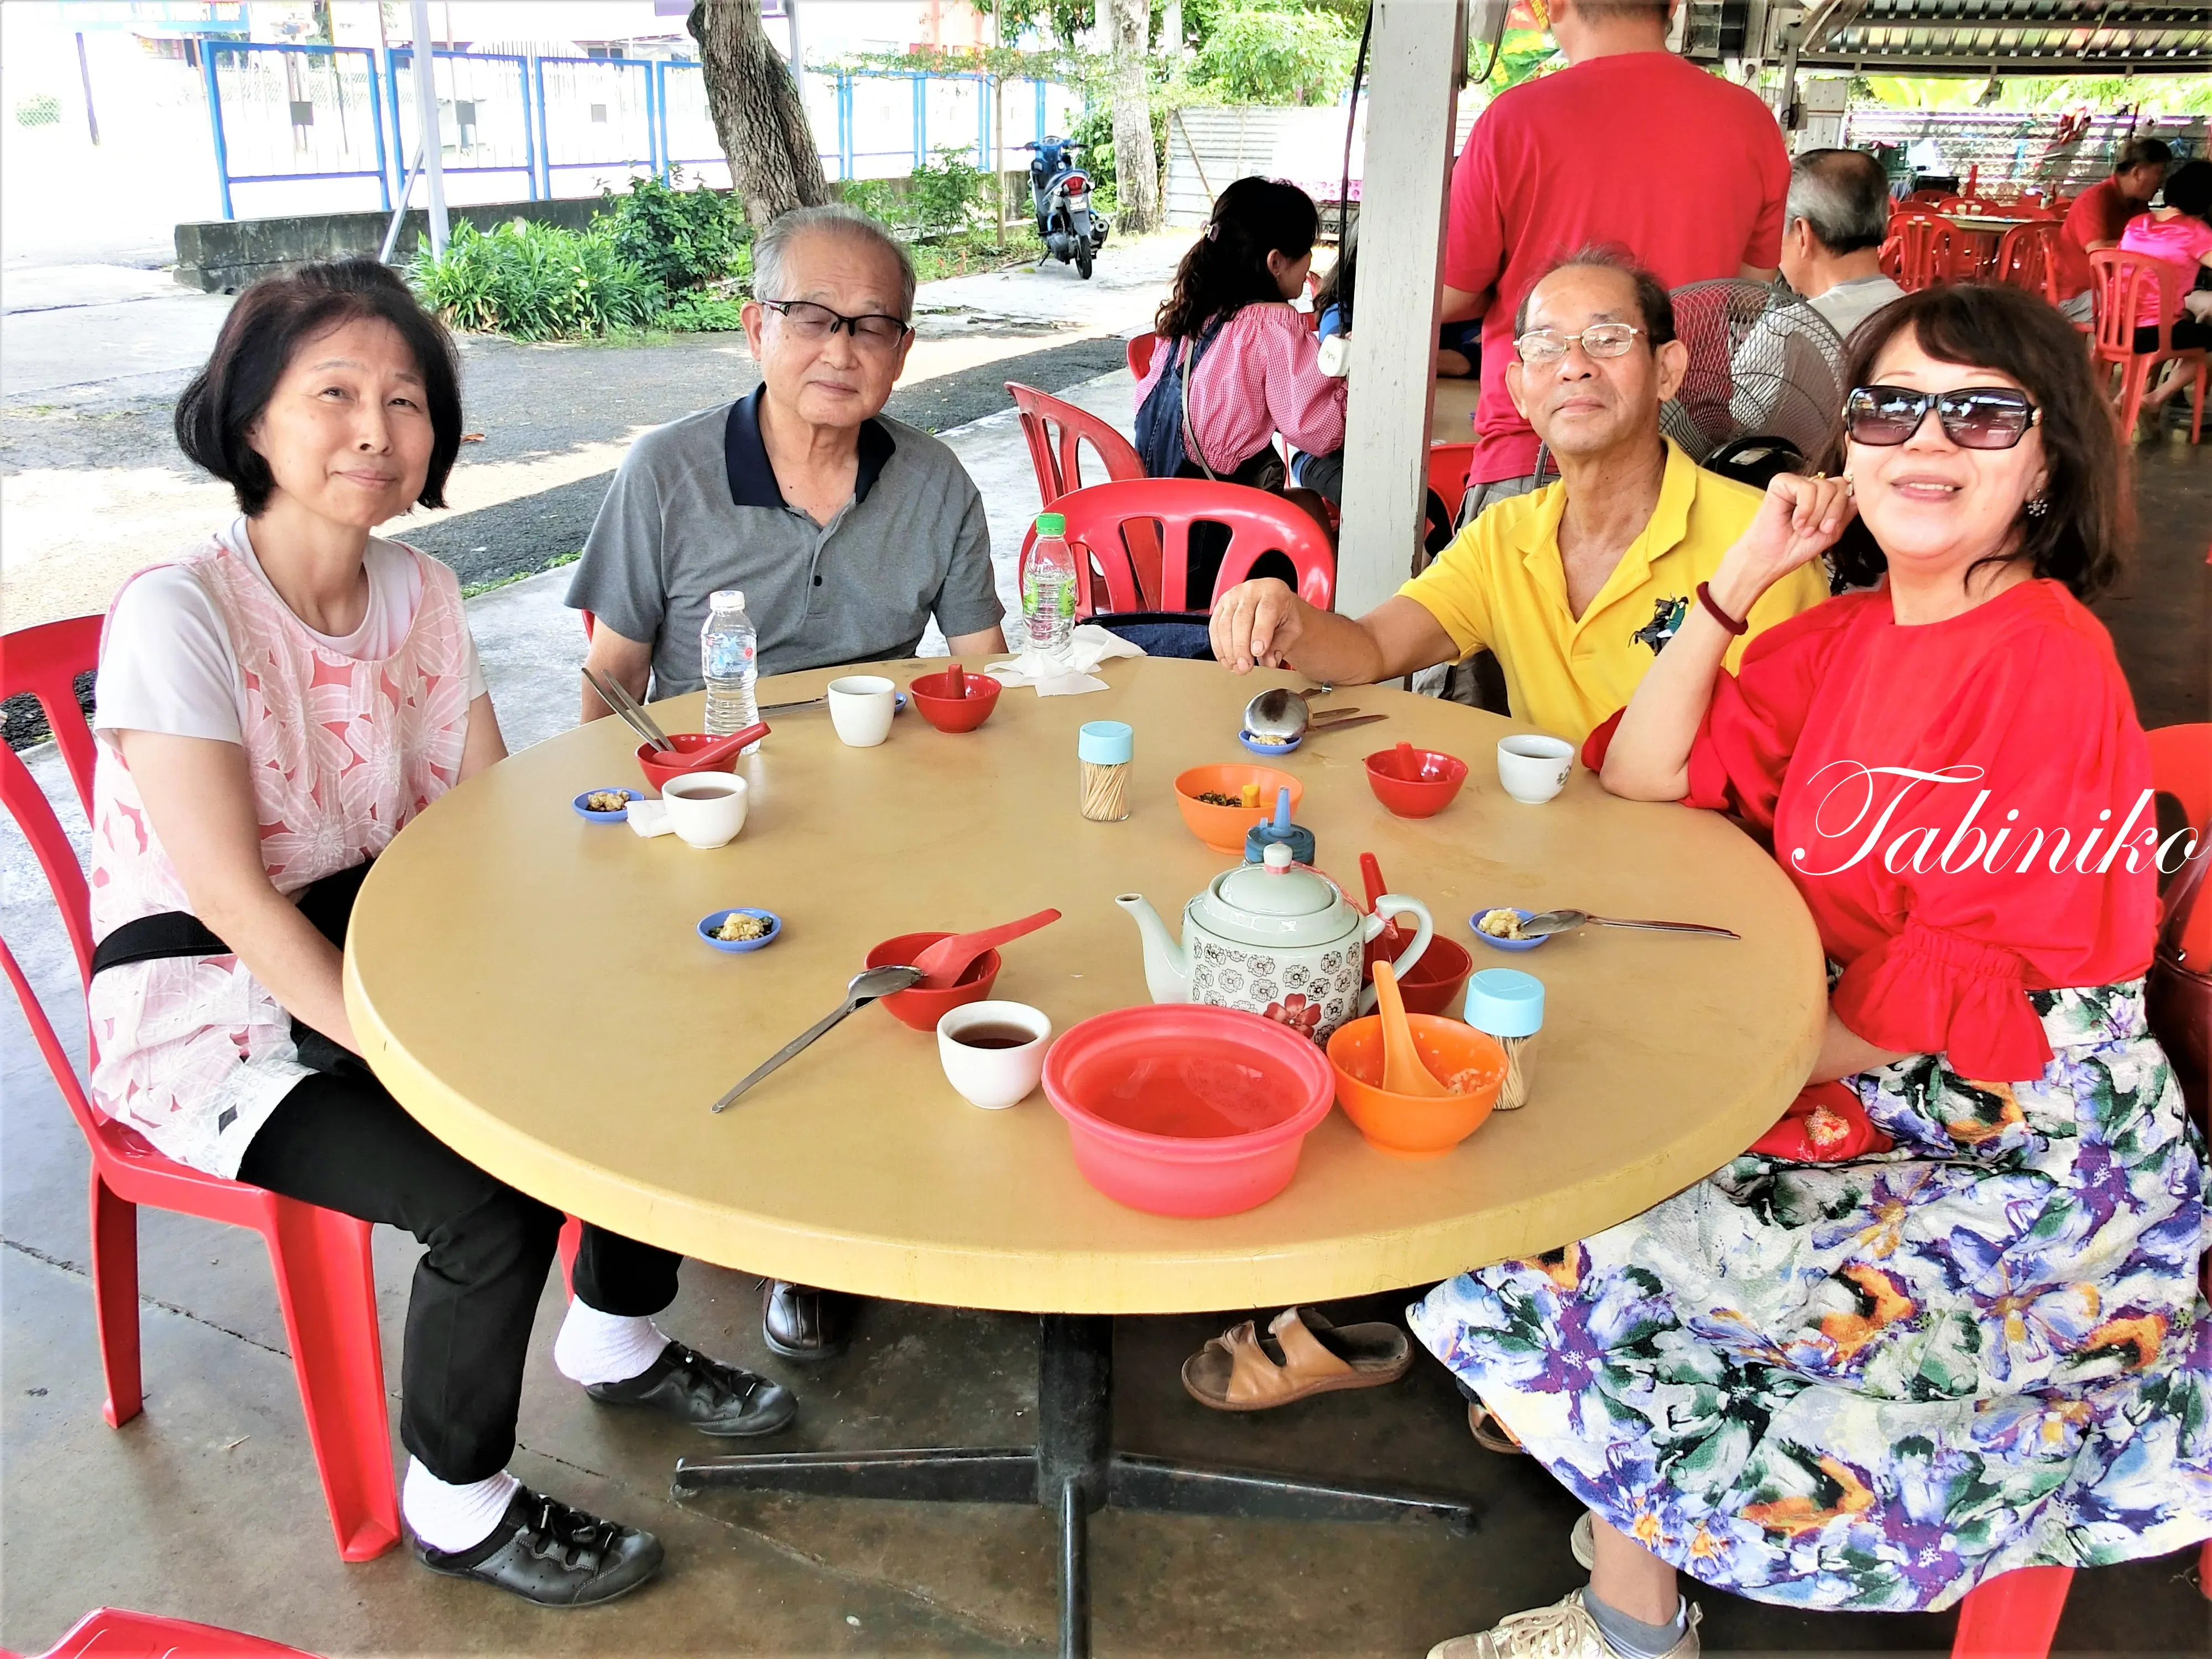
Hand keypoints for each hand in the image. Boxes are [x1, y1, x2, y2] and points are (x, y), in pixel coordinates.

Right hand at [1210, 579, 1302, 672]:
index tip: (1258, 652)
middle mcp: (1251, 590)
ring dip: (1228, 650)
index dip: (1260, 633)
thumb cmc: (1283, 615)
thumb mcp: (1291, 630)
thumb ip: (1281, 645)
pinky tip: (1227, 660)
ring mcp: (1232, 596)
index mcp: (1273, 591)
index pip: (1265, 611)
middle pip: (1241, 618)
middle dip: (1241, 647)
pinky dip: (1219, 647)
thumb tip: (1269, 661)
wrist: (1274, 604)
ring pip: (1225, 624)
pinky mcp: (1220, 606)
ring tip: (1237, 667)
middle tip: (1245, 667)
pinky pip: (1215, 628)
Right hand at [1717, 472, 1855, 604]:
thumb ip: (1847, 511)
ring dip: (1817, 514)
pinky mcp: (1782, 482)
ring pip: (1825, 487)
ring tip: (1804, 529)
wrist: (1771, 559)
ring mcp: (1797, 483)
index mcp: (1825, 497)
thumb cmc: (1795, 547)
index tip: (1832, 526)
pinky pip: (1807, 488)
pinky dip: (1805, 509)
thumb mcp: (1832, 531)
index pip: (1848, 487)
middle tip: (1820, 530)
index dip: (1845, 504)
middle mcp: (1812, 487)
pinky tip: (1795, 521)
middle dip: (1833, 511)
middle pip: (1840, 485)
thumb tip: (1862, 494)